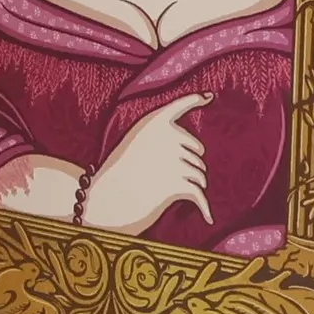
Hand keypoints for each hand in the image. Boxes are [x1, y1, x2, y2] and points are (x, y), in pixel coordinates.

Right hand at [79, 90, 214, 234]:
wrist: (105, 196)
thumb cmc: (117, 172)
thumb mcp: (135, 145)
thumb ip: (162, 141)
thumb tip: (198, 154)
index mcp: (153, 121)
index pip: (179, 105)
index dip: (194, 99)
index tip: (207, 96)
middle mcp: (167, 135)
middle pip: (197, 150)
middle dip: (190, 163)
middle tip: (164, 176)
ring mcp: (175, 158)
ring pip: (199, 173)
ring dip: (190, 184)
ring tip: (166, 191)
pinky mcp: (179, 181)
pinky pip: (198, 193)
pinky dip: (203, 207)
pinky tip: (207, 217)